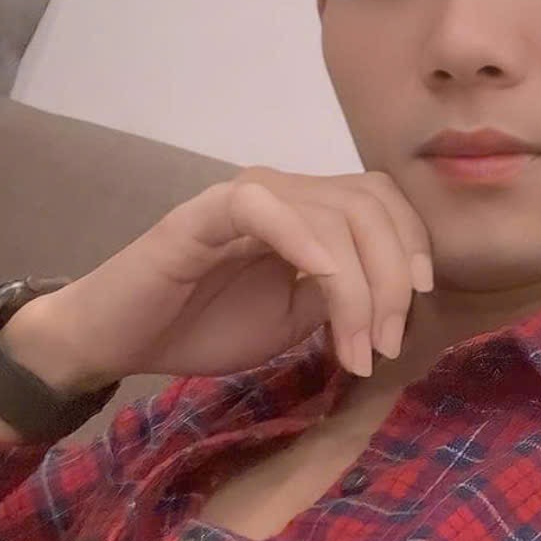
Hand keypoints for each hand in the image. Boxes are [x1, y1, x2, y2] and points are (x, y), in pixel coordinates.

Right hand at [0, 166, 434, 393]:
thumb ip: (340, 296)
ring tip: (356, 349)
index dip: (413, 240)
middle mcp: (283, 191)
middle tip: (387, 342)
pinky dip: (303, 241)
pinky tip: (322, 284)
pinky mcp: (203, 215)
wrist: (118, 340)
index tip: (422, 299)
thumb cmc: (204, 326)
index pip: (381, 199)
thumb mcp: (295, 318)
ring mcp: (244, 199)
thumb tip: (395, 300)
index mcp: (309, 211)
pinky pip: (261, 208)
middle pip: (369, 203)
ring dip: (357, 286)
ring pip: (331, 212)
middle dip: (394, 276)